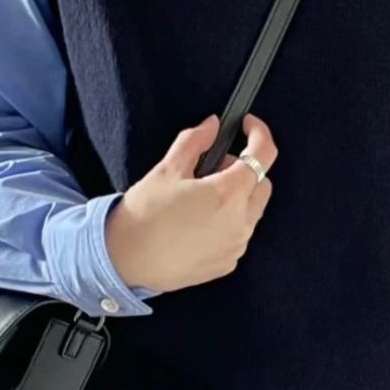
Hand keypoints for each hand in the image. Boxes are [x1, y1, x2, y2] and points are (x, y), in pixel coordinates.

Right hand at [104, 113, 276, 291]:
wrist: (126, 261)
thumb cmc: (144, 215)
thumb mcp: (167, 169)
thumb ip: (195, 141)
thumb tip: (212, 126)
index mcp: (228, 194)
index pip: (263, 155)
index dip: (259, 133)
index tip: (247, 125)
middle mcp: (240, 222)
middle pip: (262, 185)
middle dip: (244, 170)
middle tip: (211, 168)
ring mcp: (236, 246)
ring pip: (252, 212)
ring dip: (237, 198)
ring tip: (201, 198)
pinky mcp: (227, 263)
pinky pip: (239, 235)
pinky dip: (228, 223)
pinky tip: (199, 223)